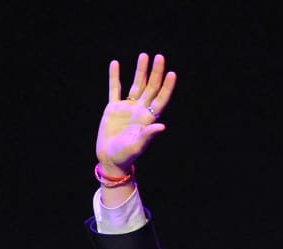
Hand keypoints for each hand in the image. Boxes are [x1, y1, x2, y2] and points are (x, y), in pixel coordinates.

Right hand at [95, 52, 176, 174]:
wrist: (110, 158)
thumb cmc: (126, 155)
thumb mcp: (137, 146)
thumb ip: (148, 135)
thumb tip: (162, 126)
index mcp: (148, 118)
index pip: (161, 99)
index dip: (167, 87)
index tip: (172, 73)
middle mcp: (140, 110)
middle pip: (151, 87)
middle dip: (156, 72)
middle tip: (159, 57)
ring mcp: (127, 108)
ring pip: (136, 85)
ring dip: (140, 71)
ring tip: (144, 55)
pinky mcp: (113, 108)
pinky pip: (114, 89)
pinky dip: (114, 76)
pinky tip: (116, 64)